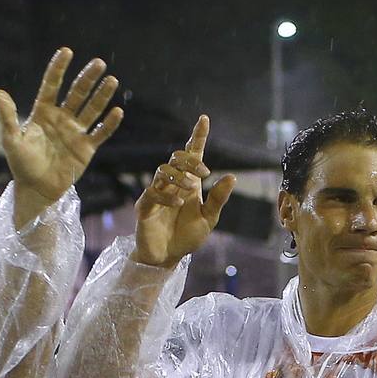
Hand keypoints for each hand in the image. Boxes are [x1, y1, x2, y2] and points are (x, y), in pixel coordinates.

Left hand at [0, 47, 123, 214]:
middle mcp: (61, 118)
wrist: (36, 190)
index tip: (66, 51)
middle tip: (99, 63)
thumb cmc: (21, 165)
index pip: (52, 85)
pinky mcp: (86, 148)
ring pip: (92, 109)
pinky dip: (109, 124)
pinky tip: (117, 111)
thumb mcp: (11, 140)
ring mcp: (75, 132)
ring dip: (102, 96)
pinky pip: (100, 133)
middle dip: (87, 78)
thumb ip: (7, 117)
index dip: (58, 68)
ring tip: (111, 80)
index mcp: (43, 113)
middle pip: (77, 93)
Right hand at [132, 115, 235, 267]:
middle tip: (204, 172)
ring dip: (179, 177)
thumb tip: (232, 176)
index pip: (191, 155)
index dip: (197, 137)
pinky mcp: (144, 207)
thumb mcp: (209, 218)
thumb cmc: (187, 237)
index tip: (204, 119)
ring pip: (162, 171)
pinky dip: (167, 196)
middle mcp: (172, 185)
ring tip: (191, 190)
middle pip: (176, 158)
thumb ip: (218, 199)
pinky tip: (179, 204)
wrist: (168, 258)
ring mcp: (156, 195)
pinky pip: (152, 193)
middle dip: (190, 160)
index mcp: (188, 184)